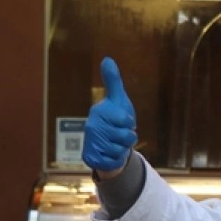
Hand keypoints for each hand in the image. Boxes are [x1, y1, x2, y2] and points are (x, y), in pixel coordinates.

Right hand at [83, 57, 137, 175]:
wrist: (109, 144)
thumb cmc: (115, 119)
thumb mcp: (118, 99)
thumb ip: (114, 81)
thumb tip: (107, 59)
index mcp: (99, 112)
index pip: (126, 119)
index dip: (129, 122)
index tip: (123, 120)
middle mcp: (92, 127)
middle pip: (126, 136)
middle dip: (128, 137)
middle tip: (120, 133)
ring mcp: (91, 143)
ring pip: (121, 149)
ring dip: (123, 148)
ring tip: (116, 143)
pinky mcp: (92, 159)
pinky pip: (114, 161)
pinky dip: (116, 159)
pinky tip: (111, 154)